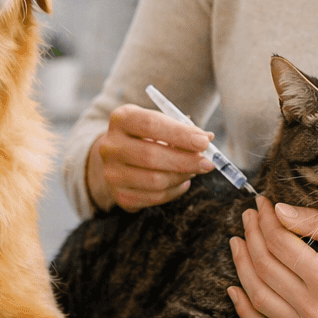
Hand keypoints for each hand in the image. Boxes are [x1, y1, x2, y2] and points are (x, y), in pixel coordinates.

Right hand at [86, 103, 214, 210]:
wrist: (119, 156)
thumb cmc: (147, 136)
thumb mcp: (161, 123)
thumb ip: (183, 129)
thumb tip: (207, 139)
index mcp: (121, 119)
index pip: (151, 124)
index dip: (180, 134)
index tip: (204, 142)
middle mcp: (110, 146)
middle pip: (151, 156)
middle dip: (185, 160)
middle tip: (207, 163)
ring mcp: (111, 173)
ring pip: (155, 180)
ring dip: (182, 176)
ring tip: (193, 170)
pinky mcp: (120, 195)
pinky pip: (155, 198)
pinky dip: (175, 191)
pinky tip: (181, 182)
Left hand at [226, 197, 317, 317]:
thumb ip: (317, 225)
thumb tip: (277, 211)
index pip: (280, 244)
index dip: (265, 220)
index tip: (261, 204)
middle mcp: (314, 311)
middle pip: (265, 267)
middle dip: (252, 236)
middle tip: (248, 217)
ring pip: (258, 296)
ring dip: (242, 266)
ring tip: (238, 243)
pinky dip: (245, 309)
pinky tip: (235, 287)